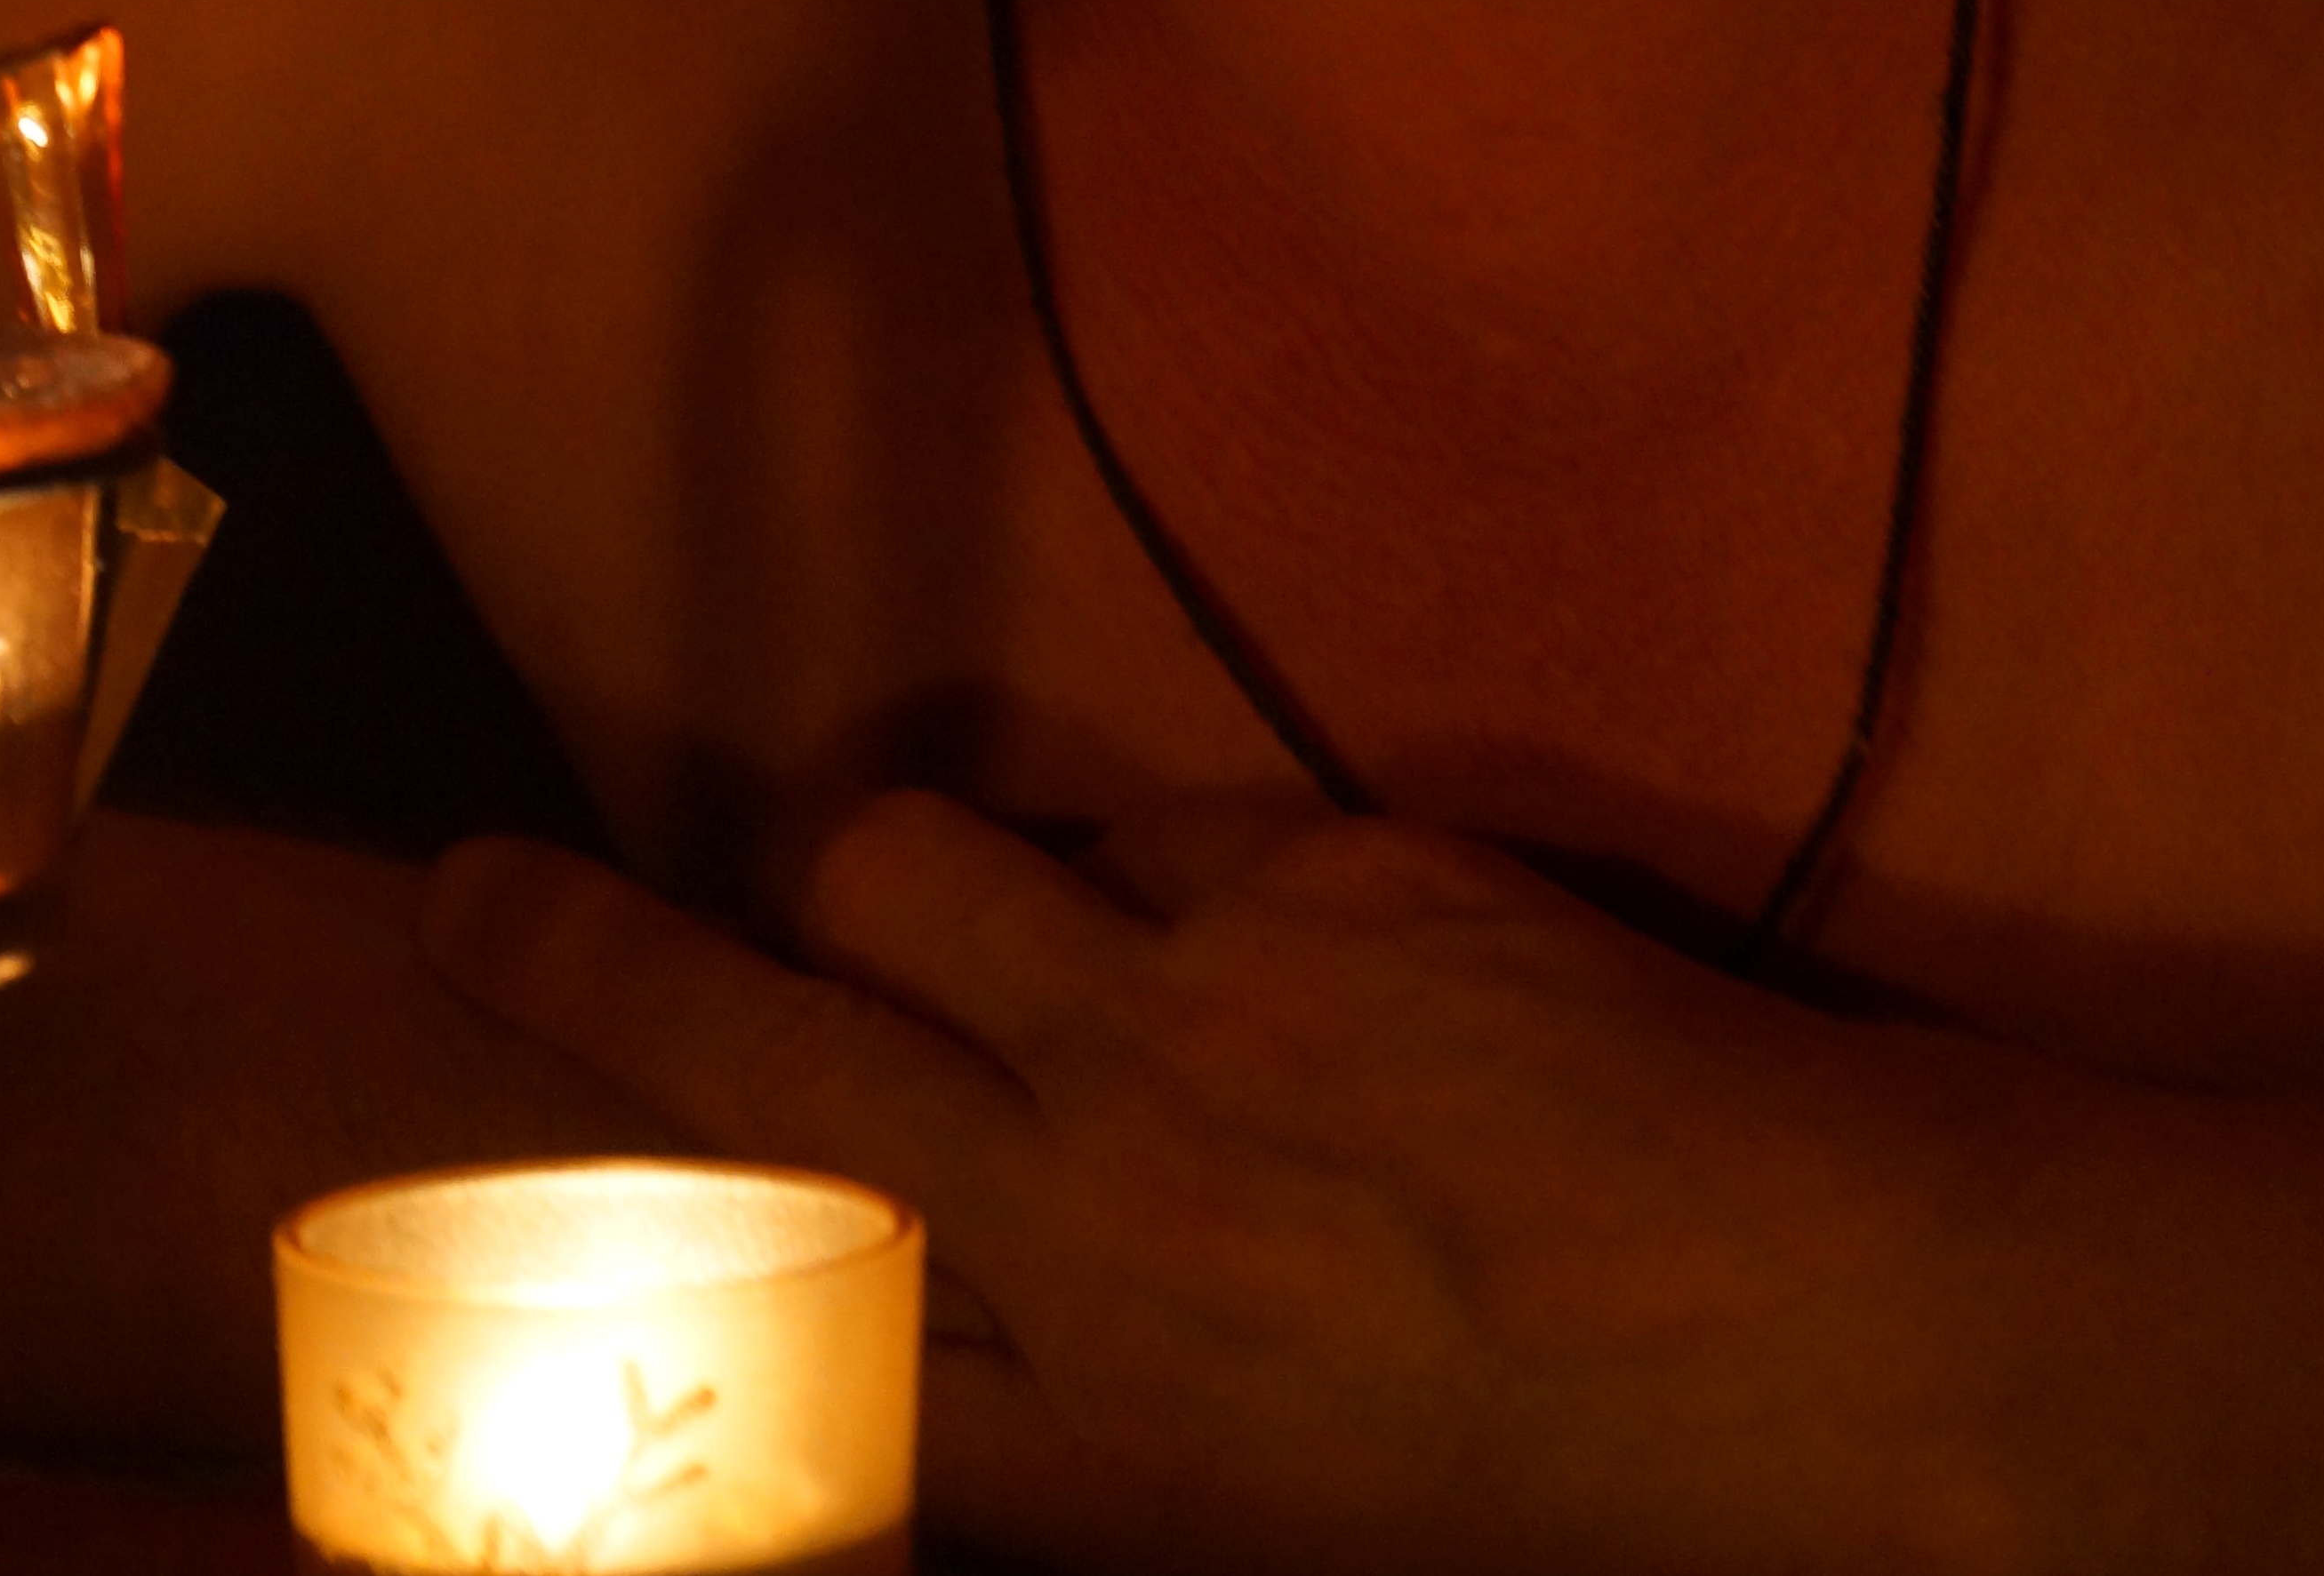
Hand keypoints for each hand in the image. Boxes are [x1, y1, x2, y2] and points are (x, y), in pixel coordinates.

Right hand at [417, 789, 2023, 1572]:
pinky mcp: (1330, 869)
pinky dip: (1108, 859)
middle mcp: (1091, 1206)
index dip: (572, 1226)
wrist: (1868, 1344)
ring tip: (887, 904)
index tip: (455, 1198)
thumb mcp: (1268, 1543)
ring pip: (907, 861)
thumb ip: (1076, 1438)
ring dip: (868, 875)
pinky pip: (1133, 819)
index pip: (735, 1310)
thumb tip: (929, 1338)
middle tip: (477, 887)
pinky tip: (1181, 918)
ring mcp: (1201, 1008)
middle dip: (578, 955)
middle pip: (744, 1040)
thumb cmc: (1587, 1519)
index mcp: (1078, 1440)